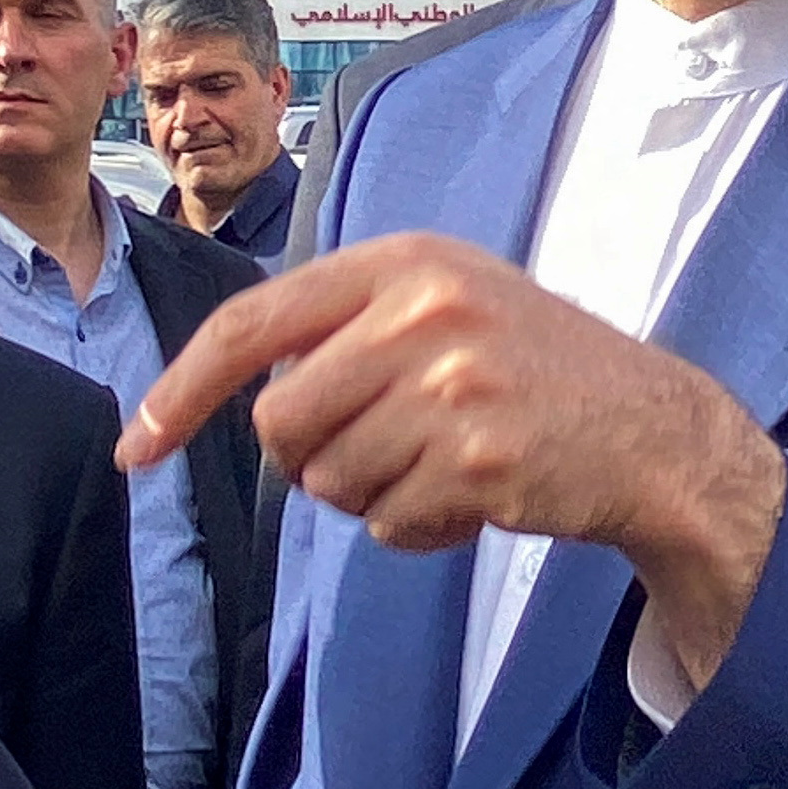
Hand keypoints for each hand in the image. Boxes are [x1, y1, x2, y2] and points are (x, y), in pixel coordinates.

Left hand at [119, 233, 787, 685]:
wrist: (651, 430)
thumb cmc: (531, 371)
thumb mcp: (446, 304)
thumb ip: (347, 326)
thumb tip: (237, 387)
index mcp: (405, 260)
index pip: (253, 321)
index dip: (182, 388)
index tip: (136, 446)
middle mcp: (425, 310)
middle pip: (281, 421)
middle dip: (312, 458)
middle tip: (386, 448)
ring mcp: (453, 384)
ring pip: (328, 481)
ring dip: (373, 494)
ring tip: (447, 462)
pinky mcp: (477, 460)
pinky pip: (385, 524)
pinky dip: (416, 528)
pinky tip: (475, 495)